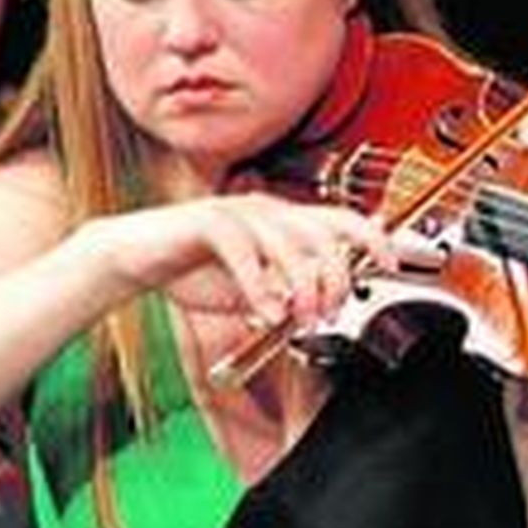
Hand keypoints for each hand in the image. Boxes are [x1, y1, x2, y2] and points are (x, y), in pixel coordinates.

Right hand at [89, 193, 396, 325]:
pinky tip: (263, 310)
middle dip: (335, 276)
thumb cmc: (196, 271)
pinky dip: (259, 283)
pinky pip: (244, 249)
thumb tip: (317, 310)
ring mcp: (239, 212)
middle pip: (324, 233)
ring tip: (300, 317)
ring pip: (289, 241)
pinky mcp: (208, 221)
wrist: (137, 258)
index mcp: (284, 221)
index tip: (390, 264)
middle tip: (328, 311)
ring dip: (302, 286)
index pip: (341, 220)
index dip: (372, 238)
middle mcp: (268, 210)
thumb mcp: (254, 292)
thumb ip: (287, 296)